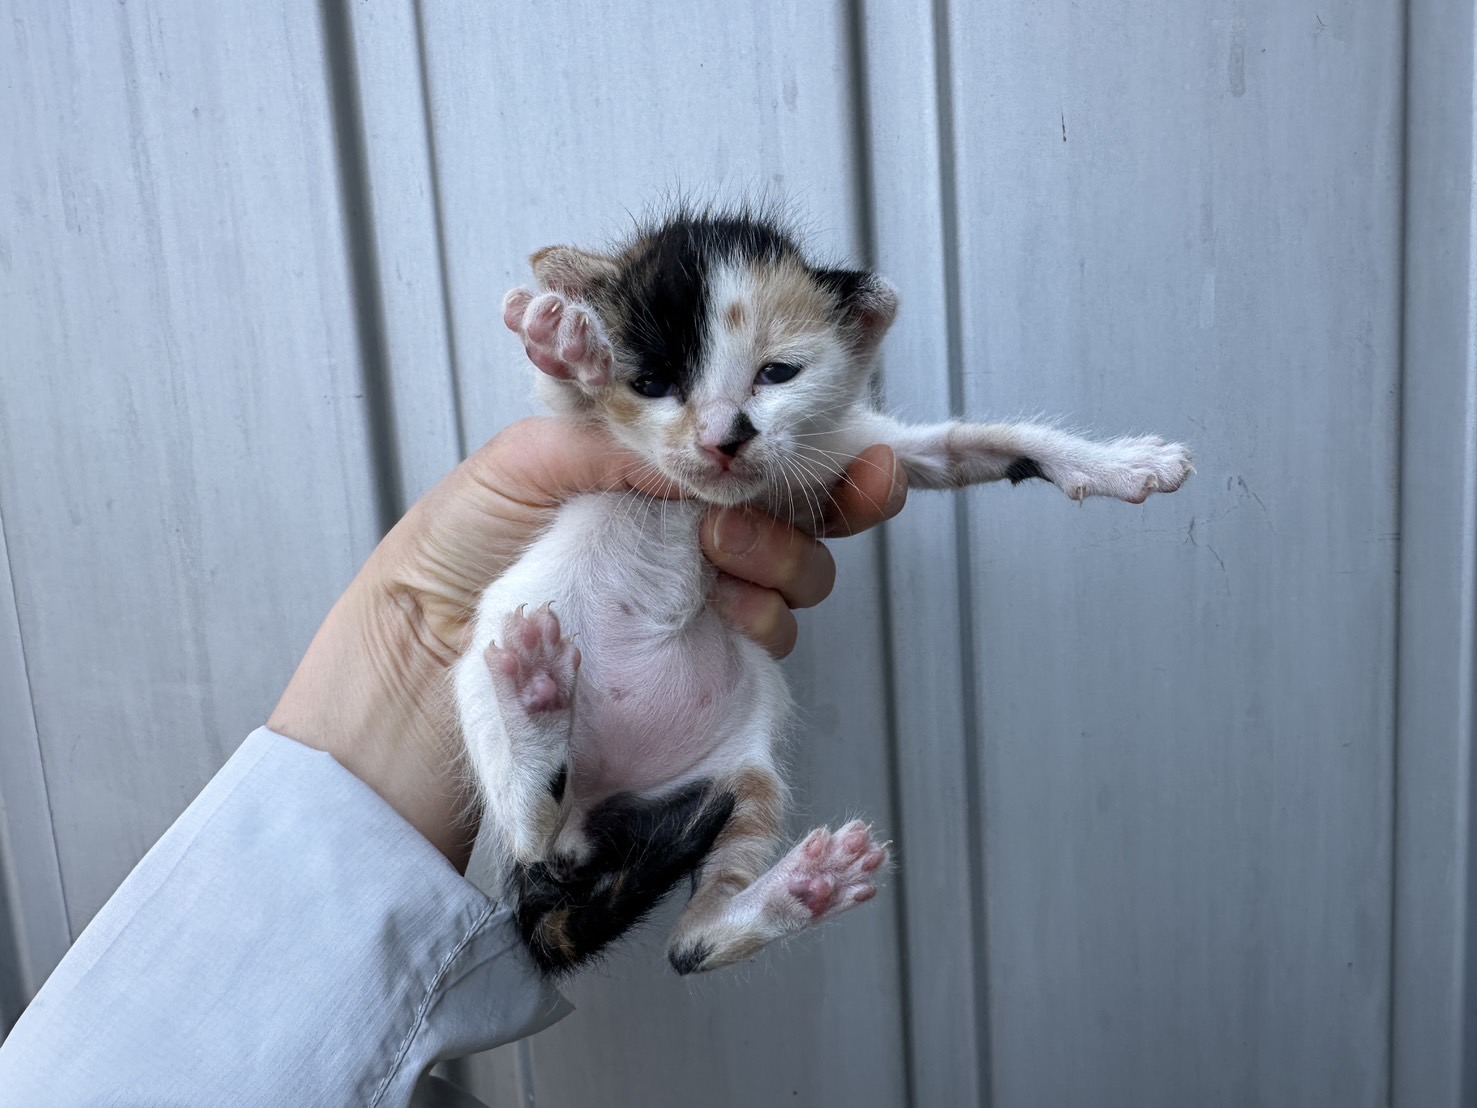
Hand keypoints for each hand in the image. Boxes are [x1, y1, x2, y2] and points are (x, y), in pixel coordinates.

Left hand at [269, 418, 907, 869]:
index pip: (750, 443)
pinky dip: (765, 617)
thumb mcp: (523, 462)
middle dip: (833, 498)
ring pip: (798, 569)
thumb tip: (707, 437)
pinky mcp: (697, 662)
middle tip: (815, 499)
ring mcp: (695, 597)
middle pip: (801, 505)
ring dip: (786, 556)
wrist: (414, 669)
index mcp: (647, 466)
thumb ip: (620, 435)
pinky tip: (724, 610)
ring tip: (720, 557)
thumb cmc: (449, 555)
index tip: (857, 442)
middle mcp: (683, 527)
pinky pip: (770, 634)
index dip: (815, 438)